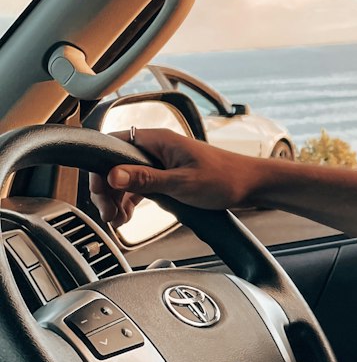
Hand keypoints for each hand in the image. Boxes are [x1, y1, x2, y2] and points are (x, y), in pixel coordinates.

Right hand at [89, 127, 257, 228]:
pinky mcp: (168, 176)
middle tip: (109, 215)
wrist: (251, 185)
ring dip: (118, 199)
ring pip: (126, 178)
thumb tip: (113, 175)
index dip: (100, 171)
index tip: (100, 194)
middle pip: (116, 165)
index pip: (112, 147)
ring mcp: (162, 162)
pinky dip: (131, 201)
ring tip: (118, 221)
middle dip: (107, 190)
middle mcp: (157, 148)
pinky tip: (128, 216)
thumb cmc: (224, 178)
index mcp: (158, 141)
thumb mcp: (181, 182)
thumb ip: (146, 179)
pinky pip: (140, 186)